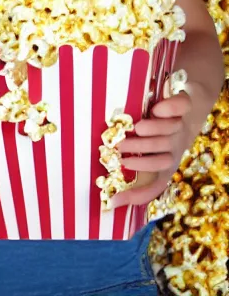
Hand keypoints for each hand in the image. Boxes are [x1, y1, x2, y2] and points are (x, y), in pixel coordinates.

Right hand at [110, 91, 192, 208]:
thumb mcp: (149, 150)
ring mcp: (181, 127)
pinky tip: (155, 109)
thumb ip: (133, 167)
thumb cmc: (160, 131)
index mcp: (167, 162)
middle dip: (142, 157)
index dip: (138, 193)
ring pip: (171, 134)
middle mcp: (176, 147)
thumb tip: (109, 196)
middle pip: (163, 161)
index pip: (155, 185)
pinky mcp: (186, 105)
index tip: (116, 191)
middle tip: (120, 148)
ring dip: (153, 132)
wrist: (190, 104)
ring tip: (135, 128)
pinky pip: (182, 107)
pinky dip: (169, 109)